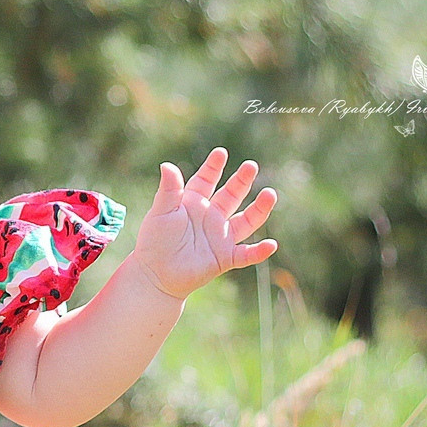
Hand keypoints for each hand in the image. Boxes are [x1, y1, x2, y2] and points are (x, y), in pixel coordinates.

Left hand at [130, 148, 279, 298]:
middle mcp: (211, 216)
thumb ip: (168, 190)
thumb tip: (167, 165)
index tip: (221, 153)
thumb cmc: (155, 241)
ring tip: (270, 194)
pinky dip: (259, 251)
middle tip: (251, 166)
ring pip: (246, 221)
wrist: (155, 274)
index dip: (214, 167)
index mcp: (194, 202)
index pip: (207, 180)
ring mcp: (220, 236)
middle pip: (231, 195)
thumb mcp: (161, 212)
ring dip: (259, 209)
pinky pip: (246, 254)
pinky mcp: (225, 258)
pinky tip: (271, 244)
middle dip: (241, 181)